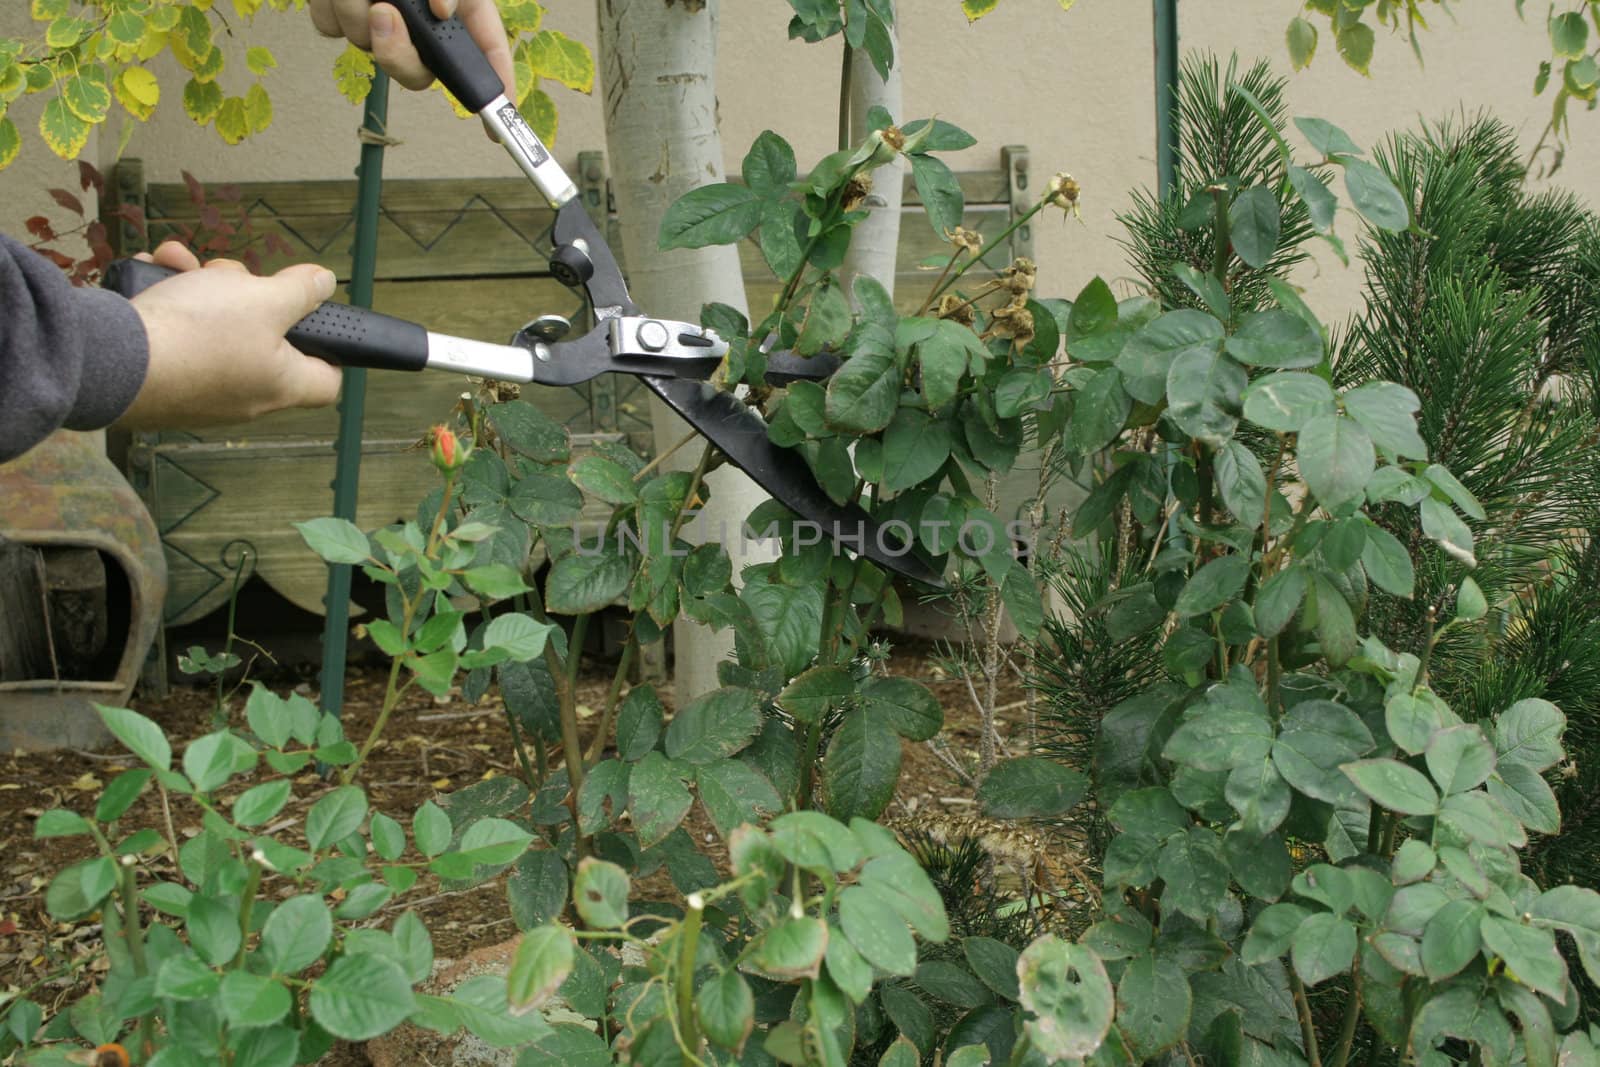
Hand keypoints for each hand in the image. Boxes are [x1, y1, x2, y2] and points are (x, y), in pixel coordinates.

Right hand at [116, 243, 343, 429]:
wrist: (111, 360)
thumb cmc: (198, 335)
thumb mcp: (263, 298)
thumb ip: (299, 290)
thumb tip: (324, 284)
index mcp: (281, 384)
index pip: (326, 380)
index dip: (327, 346)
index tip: (311, 316)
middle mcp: (244, 397)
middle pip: (264, 339)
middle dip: (246, 295)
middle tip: (229, 278)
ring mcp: (199, 392)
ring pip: (214, 329)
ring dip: (199, 288)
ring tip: (182, 268)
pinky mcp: (160, 382)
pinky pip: (174, 336)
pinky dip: (166, 302)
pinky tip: (154, 276)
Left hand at [308, 0, 515, 98]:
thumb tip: (442, 8)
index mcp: (459, 9)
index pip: (487, 59)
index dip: (496, 95)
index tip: (496, 128)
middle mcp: (421, 23)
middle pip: (416, 73)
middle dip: (395, 51)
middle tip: (385, 13)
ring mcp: (379, 21)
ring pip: (365, 45)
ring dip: (355, 8)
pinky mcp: (338, 14)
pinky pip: (329, 27)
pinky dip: (328, 4)